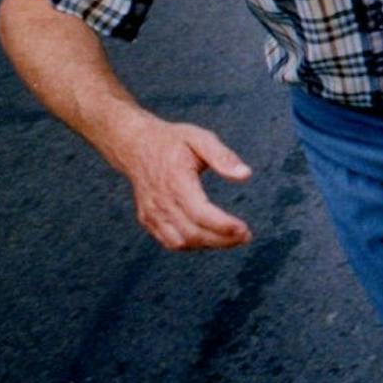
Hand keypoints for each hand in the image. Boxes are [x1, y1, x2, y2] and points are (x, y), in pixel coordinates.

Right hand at [113, 115, 252, 250]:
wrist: (136, 145)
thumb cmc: (173, 141)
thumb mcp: (200, 138)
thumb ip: (223, 156)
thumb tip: (246, 175)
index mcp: (175, 181)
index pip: (200, 213)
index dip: (223, 226)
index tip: (245, 231)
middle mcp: (160, 202)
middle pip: (193, 233)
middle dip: (222, 239)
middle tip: (246, 236)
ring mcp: (151, 213)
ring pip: (181, 242)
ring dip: (209, 244)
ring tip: (232, 238)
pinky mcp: (148, 220)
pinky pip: (170, 241)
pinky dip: (192, 245)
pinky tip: (211, 237)